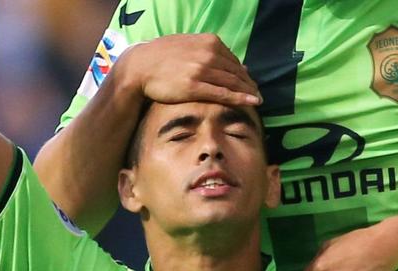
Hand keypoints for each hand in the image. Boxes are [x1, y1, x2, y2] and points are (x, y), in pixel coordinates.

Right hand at [118, 33, 260, 106]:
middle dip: (249, 84)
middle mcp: (208, 54)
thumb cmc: (162, 57)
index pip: (234, 60)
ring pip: (233, 82)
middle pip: (237, 72)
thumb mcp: (188, 46)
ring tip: (257, 101)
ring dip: (248, 92)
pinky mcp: (195, 87)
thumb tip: (231, 61)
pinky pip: (223, 93)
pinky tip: (251, 103)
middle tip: (257, 95)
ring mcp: (202, 70)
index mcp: (209, 42)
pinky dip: (240, 98)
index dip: (244, 74)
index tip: (250, 84)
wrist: (140, 67)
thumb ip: (210, 52)